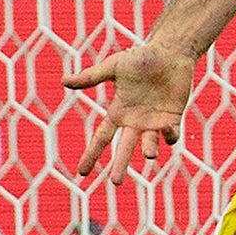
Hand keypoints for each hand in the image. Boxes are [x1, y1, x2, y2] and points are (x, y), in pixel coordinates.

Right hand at [62, 39, 197, 180]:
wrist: (169, 52)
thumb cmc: (141, 58)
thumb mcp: (113, 67)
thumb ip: (91, 77)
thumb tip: (63, 81)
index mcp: (118, 112)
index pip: (102, 138)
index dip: (91, 155)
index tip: (82, 173)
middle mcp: (135, 122)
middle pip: (125, 149)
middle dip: (120, 166)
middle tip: (116, 182)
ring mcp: (154, 122)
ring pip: (149, 144)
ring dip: (149, 150)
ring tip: (149, 154)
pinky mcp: (172, 118)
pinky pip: (171, 134)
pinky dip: (170, 135)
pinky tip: (166, 128)